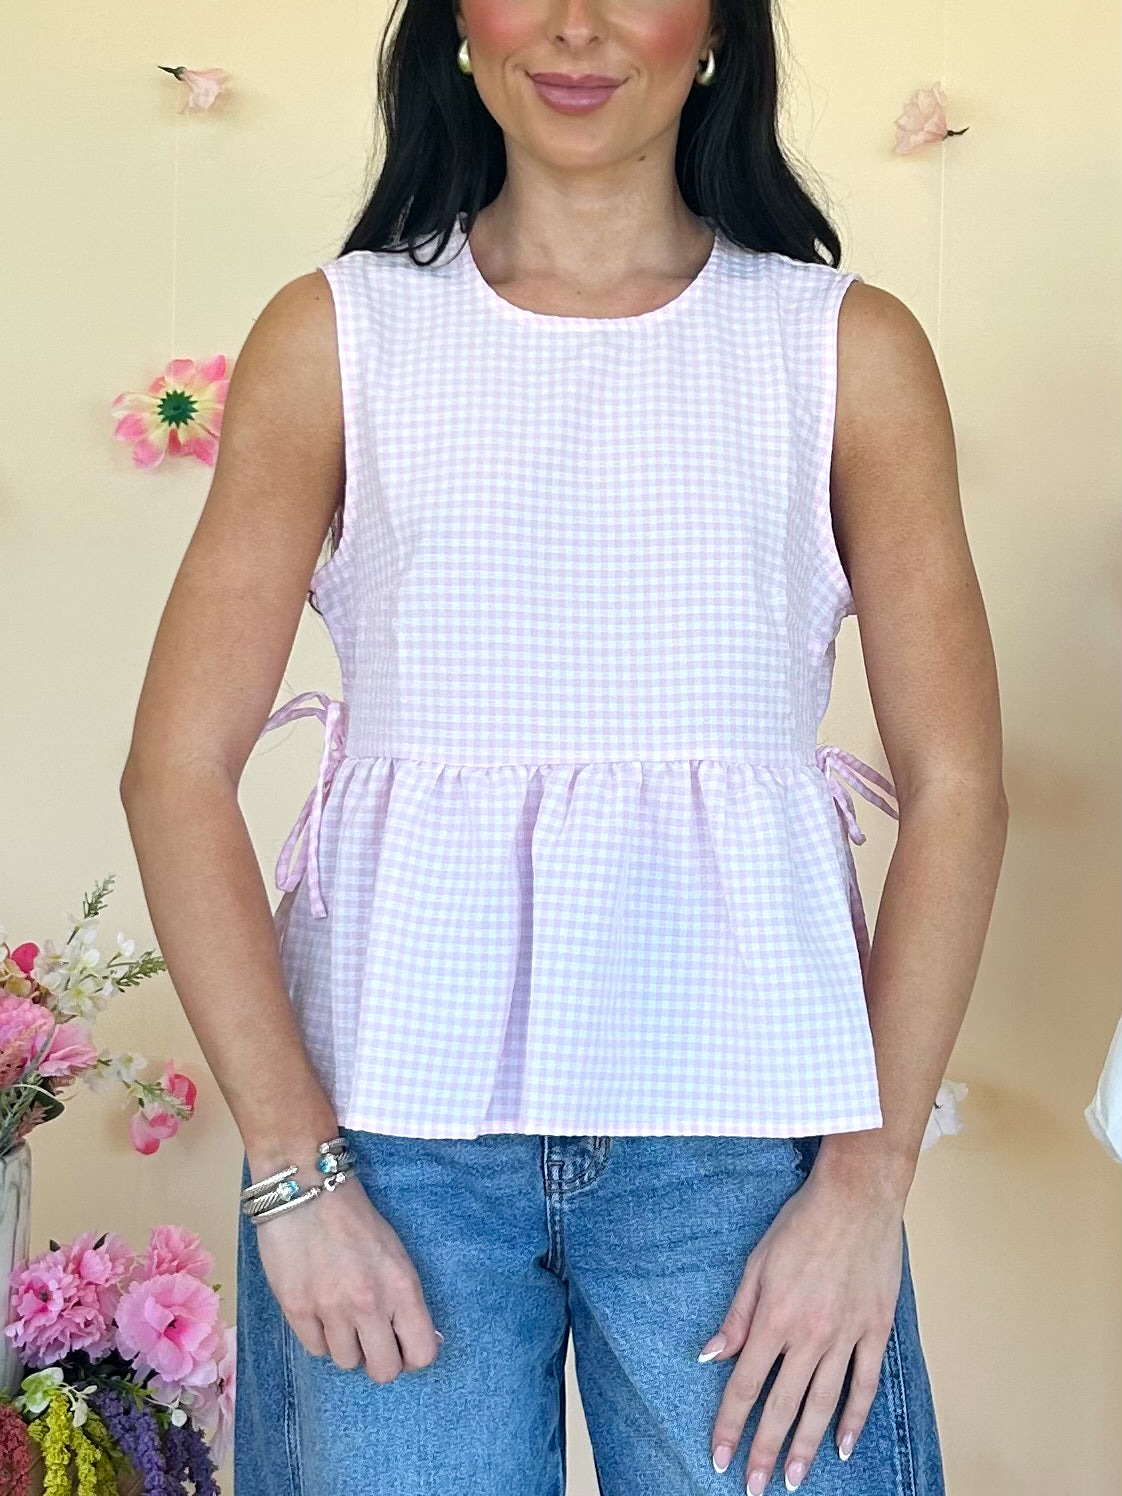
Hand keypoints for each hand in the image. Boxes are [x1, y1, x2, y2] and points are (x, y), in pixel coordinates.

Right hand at [252, 1166, 442, 1383]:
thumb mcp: (395, 1254)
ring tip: (342, 1316)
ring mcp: (331, 1309)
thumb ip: (405, 1298)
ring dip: (347, 1345)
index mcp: (401, 1286)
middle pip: (384, 1371)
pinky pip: (316, 1350)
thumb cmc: (355, 1218)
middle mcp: (370, 1304)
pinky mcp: (297, 1309)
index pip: (422, 1353)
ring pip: (347, 1363)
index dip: (413, 1356)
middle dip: (380, 1360)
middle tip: (372, 1339)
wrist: (305, 1189)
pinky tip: (320, 1311)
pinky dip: (320, 1337)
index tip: (403, 1345)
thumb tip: (418, 1340)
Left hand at [702, 1167, 903, 1491]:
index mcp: (774, 1319)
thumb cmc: (801, 1224)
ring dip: (805, 1447)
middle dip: (765, 1452)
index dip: (730, 1424)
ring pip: (822, 1405)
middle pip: (782, 1407)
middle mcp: (809, 1336)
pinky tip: (842, 1445)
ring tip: (794, 1481)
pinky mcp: (875, 1331)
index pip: (745, 1385)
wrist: (857, 1200)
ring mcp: (846, 1337)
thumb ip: (736, 1315)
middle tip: (754, 1487)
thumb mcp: (756, 1263)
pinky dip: (854, 1419)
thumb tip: (709, 1356)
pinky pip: (864, 1385)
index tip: (718, 1455)